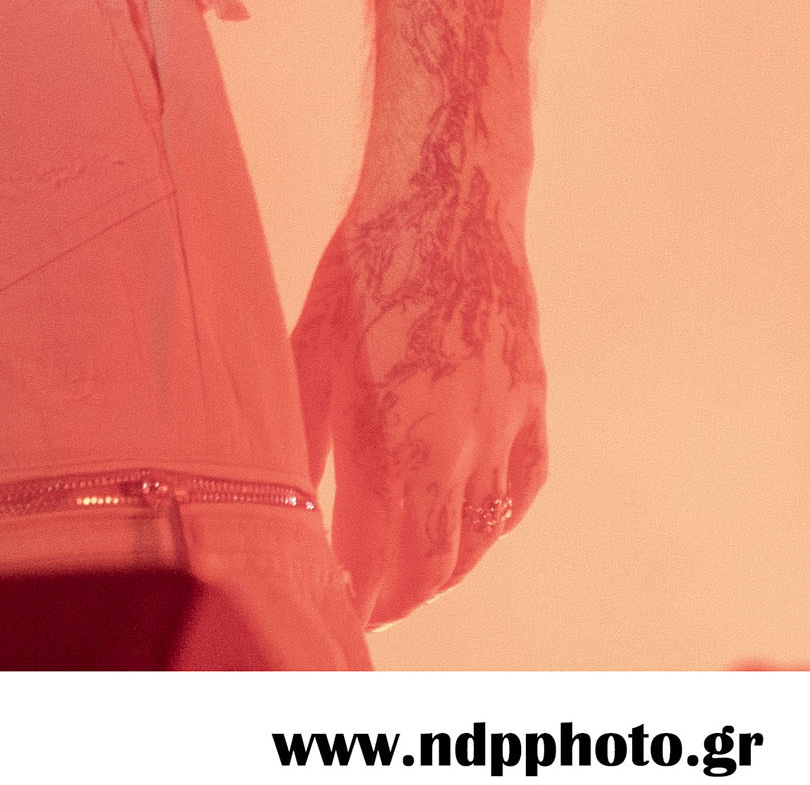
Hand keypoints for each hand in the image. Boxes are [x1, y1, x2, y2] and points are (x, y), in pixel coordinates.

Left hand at [294, 162, 549, 623]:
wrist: (448, 197)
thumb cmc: (365, 268)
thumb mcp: (309, 354)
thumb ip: (298, 442)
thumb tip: (277, 507)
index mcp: (403, 443)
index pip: (387, 563)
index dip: (363, 597)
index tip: (339, 612)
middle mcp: (464, 448)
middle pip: (439, 563)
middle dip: (402, 594)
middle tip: (371, 606)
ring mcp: (507, 426)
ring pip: (484, 533)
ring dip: (446, 565)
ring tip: (411, 575)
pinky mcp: (532, 400)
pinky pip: (521, 488)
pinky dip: (496, 520)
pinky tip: (473, 523)